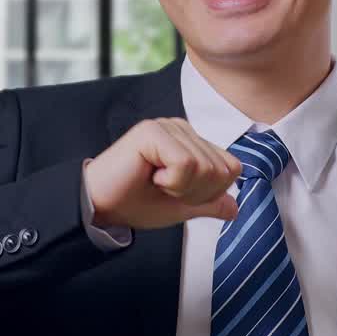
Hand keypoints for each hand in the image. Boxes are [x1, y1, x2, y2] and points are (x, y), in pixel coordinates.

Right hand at [84, 118, 241, 229]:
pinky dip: (172, 181)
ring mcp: (168, 127)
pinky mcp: (153, 131)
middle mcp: (183, 129)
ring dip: (181, 188)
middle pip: (222, 169)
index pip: (231, 168)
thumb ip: (209, 203)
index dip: (211, 192)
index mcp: (191, 142)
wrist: (101, 207)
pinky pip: (185, 163)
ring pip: (205, 167)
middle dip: (196, 193)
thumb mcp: (181, 207)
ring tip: (156, 183)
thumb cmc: (135, 202)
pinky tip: (150, 177)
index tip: (180, 195)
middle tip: (165, 190)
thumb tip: (235, 208)